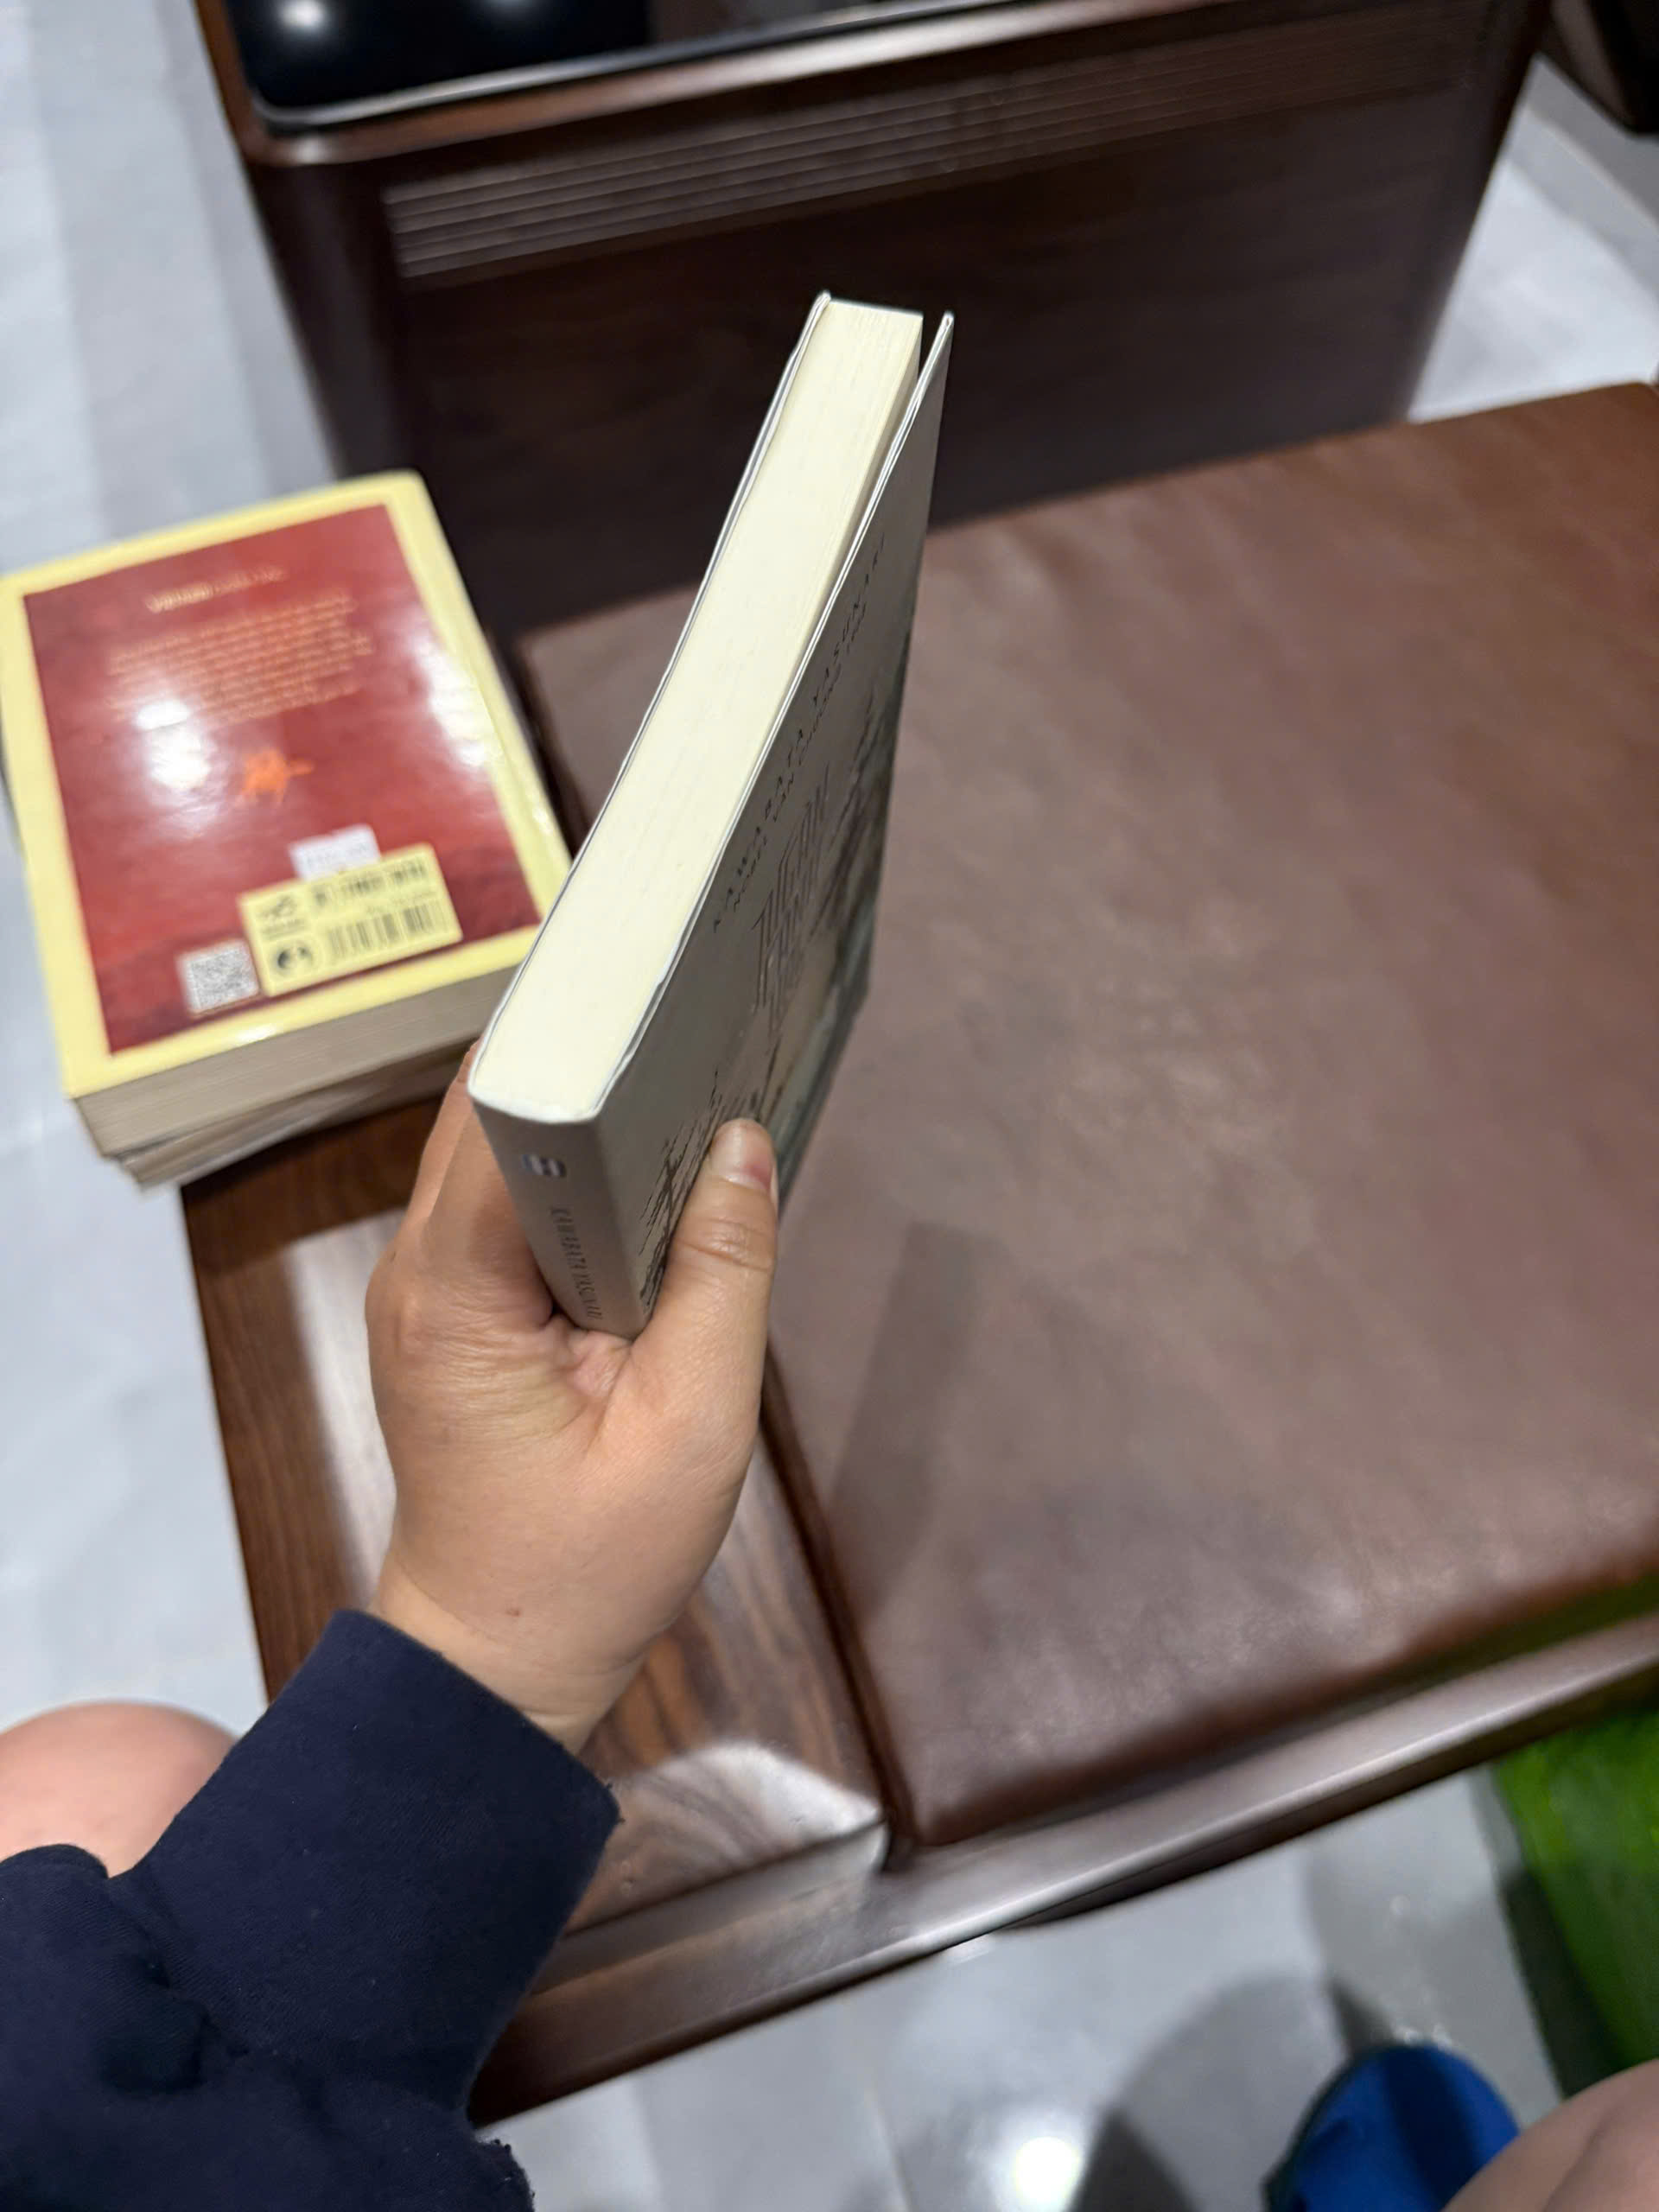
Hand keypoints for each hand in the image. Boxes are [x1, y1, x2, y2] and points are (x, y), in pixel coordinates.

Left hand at [366, 1068, 777, 1750]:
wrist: (497, 1665)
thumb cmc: (588, 1566)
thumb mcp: (692, 1428)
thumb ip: (723, 1277)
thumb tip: (743, 1141)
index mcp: (454, 1291)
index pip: (506, 1114)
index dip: (585, 1045)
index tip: (666, 993)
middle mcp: (419, 1269)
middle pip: (494, 1109)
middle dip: (593, 1058)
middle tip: (699, 1010)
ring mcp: (429, 1286)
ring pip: (501, 1148)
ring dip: (588, 1113)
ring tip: (691, 1067)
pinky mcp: (456, 1307)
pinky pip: (512, 1203)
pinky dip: (579, 1172)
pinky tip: (655, 1163)